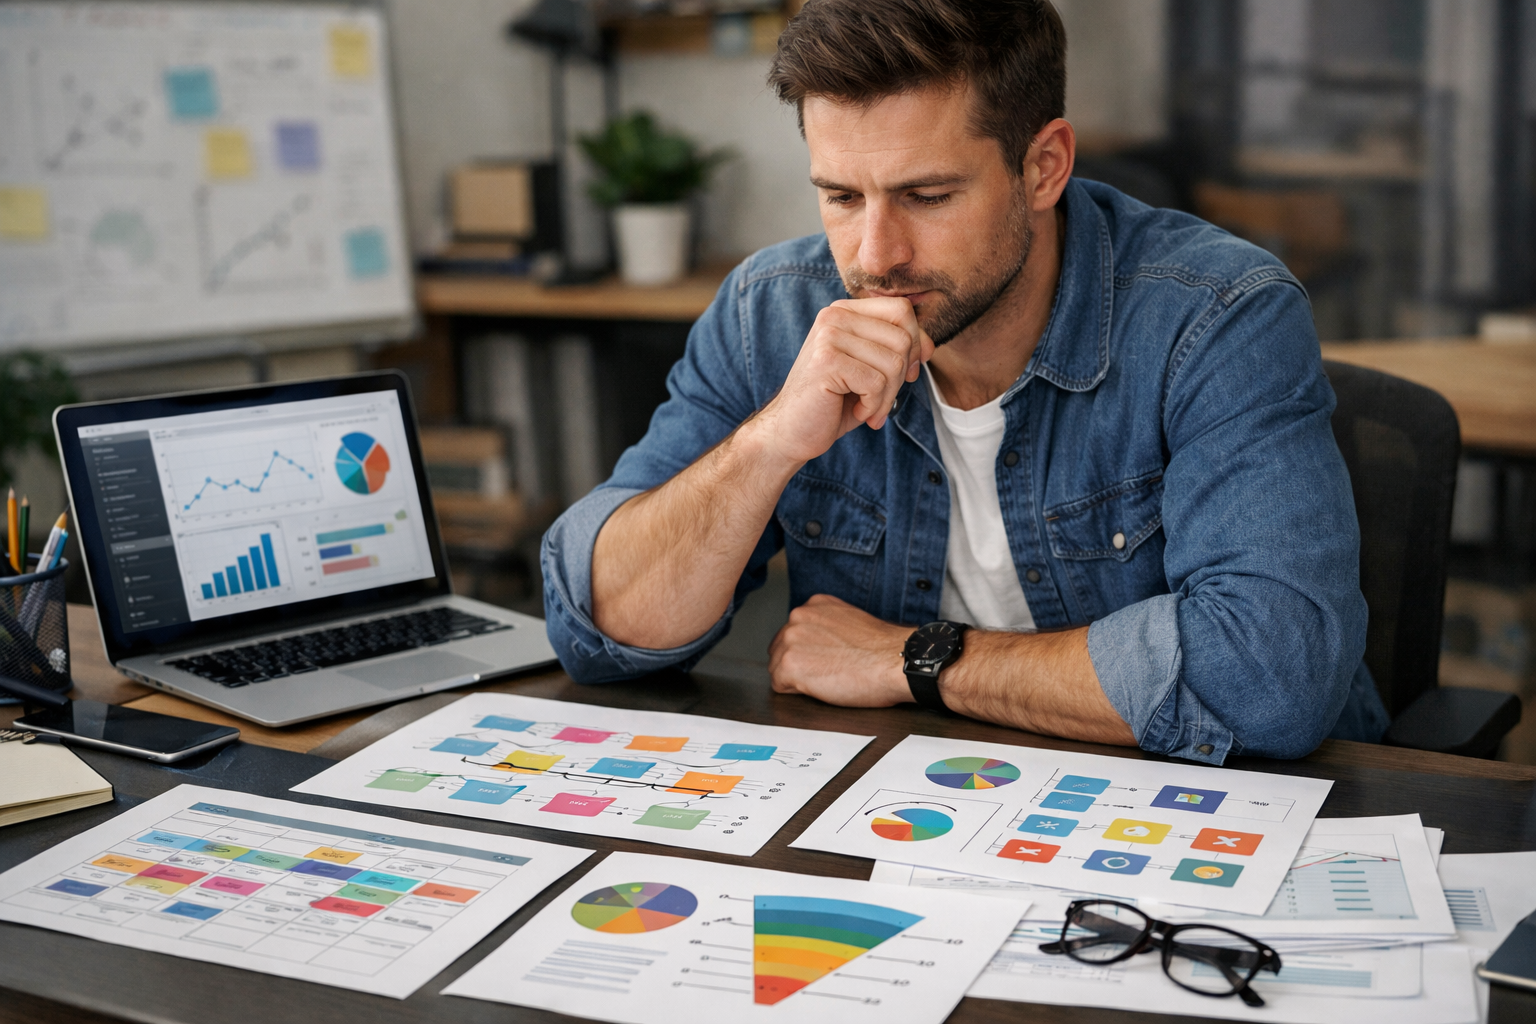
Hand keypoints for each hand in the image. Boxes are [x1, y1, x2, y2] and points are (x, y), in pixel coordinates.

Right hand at [748, 298, 933, 466]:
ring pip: (893, 363)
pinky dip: (873, 405)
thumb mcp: (869, 369)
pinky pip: (876, 383)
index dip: (916, 343)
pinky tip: (856, 411)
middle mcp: (834, 316)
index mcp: (844, 311)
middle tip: (880, 399)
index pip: (901, 310)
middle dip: (900, 377)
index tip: (907, 374)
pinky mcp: (826, 361)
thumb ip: (894, 349)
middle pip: (902, 338)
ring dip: (887, 396)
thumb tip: (930, 347)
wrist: (790, 431)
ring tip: (867, 407)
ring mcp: (828, 336)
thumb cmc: (833, 402)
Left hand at [768, 594, 913, 706]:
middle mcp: (797, 617)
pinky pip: (779, 686)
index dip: (807, 652)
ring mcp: (790, 640)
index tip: (823, 660)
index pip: (793, 633)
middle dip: (798, 664)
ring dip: (797, 678)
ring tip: (827, 680)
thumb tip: (818, 643)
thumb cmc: (882, 649)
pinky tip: (821, 687)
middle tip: (827, 673)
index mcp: (813, 605)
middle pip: (780, 649)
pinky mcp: (789, 665)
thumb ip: (827, 627)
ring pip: (777, 667)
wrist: (894, 660)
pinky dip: (796, 692)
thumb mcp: (849, 622)